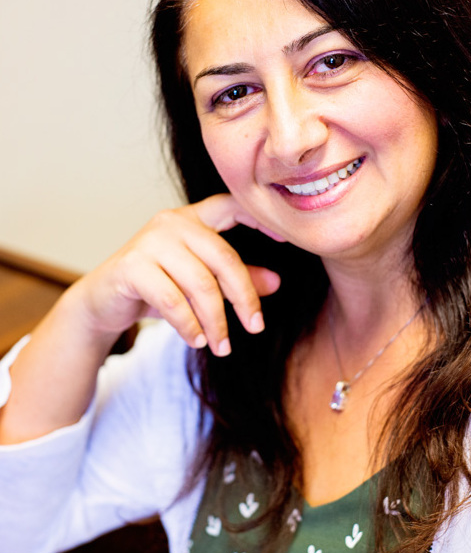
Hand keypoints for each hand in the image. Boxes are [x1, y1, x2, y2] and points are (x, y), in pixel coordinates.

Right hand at [72, 194, 281, 355]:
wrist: (102, 302)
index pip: (230, 206)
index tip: (286, 240)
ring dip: (216, 321)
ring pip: (200, 283)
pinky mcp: (132, 267)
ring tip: (222, 346)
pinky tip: (197, 341)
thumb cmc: (157, 287)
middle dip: (243, 297)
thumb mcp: (199, 283)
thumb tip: (277, 282)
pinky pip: (172, 300)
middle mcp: (171, 223)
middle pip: (223, 257)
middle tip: (256, 327)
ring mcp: (149, 242)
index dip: (259, 219)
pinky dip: (189, 325)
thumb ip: (236, 279)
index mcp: (191, 219)